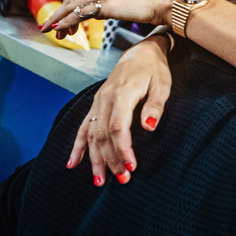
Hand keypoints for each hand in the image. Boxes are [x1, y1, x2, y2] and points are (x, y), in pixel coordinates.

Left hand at [41, 0, 178, 35]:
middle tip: (54, 29)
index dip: (70, 7)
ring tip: (51, 32)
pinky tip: (59, 29)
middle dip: (59, 13)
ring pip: (69, 5)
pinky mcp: (104, 4)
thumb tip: (114, 9)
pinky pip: (77, 13)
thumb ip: (119, 2)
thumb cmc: (158, 3)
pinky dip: (64, 21)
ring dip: (57, 19)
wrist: (168, 1)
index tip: (65, 20)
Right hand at [67, 34, 172, 184]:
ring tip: (100, 182)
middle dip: (111, 160)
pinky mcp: (96, 104)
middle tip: (123, 179)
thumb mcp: (162, 85)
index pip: (118, 127)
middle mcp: (105, 99)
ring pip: (91, 136)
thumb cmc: (155, 70)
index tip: (131, 166)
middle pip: (102, 136)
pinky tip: (72, 164)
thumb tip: (149, 128)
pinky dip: (77, 147)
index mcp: (122, 94)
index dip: (123, 149)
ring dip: (95, 160)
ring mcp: (97, 102)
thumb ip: (155, 106)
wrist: (140, 53)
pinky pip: (82, 128)